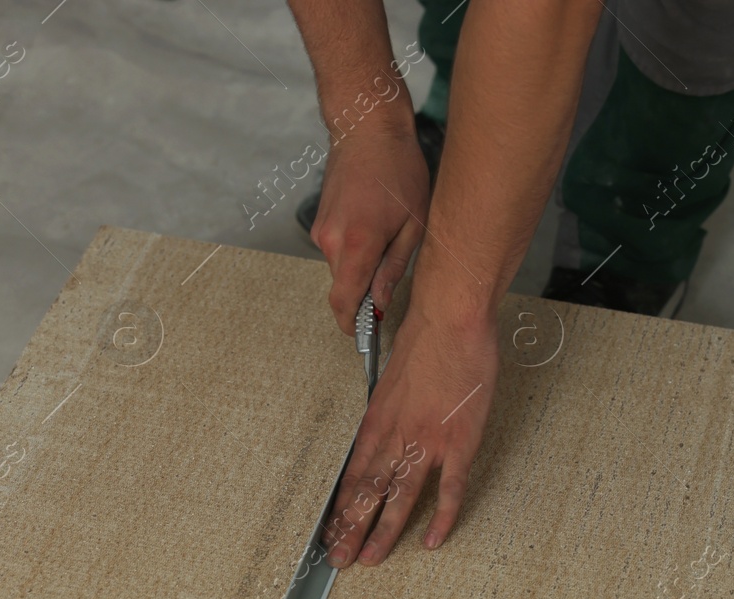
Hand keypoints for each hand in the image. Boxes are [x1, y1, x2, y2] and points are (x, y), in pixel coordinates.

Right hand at [310, 119, 429, 333]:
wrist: (366, 129)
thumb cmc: (397, 170)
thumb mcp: (413, 223)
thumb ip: (393, 268)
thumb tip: (380, 301)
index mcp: (357, 244)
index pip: (344, 302)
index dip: (352, 325)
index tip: (364, 334)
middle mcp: (332, 241)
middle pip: (343, 288)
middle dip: (362, 296)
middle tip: (389, 291)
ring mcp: (322, 231)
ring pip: (341, 269)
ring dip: (360, 270)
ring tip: (388, 245)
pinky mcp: (320, 222)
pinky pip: (337, 251)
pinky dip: (354, 252)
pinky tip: (375, 229)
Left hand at [323, 303, 498, 566]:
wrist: (451, 321)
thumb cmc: (426, 340)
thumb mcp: (392, 378)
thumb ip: (388, 410)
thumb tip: (383, 429)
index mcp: (378, 421)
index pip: (353, 474)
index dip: (340, 506)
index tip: (330, 529)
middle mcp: (396, 436)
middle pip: (368, 492)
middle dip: (351, 529)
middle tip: (339, 559)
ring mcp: (428, 442)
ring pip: (399, 497)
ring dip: (384, 532)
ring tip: (371, 559)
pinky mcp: (460, 442)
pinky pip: (450, 489)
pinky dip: (442, 517)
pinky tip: (431, 540)